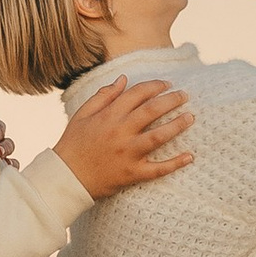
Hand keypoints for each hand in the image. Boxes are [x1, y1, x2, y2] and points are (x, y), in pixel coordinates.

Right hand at [53, 79, 194, 198]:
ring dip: (177, 125)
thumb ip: (103, 95)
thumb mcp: (82, 114)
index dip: (154, 86)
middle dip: (172, 100)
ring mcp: (127, 153)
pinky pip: (157, 169)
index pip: (137, 94)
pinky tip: (189, 156)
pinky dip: (175, 163)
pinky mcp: (131, 173)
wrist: (65, 178)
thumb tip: (124, 78)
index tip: (167, 84)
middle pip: (152, 111)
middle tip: (185, 95)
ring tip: (190, 117)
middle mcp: (120, 132)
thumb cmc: (73, 144)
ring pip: (158, 136)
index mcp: (109, 116)